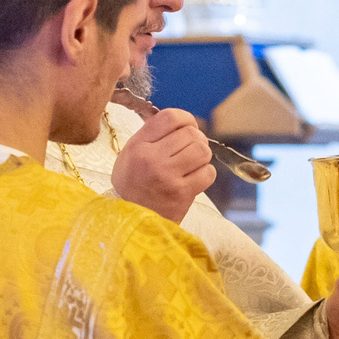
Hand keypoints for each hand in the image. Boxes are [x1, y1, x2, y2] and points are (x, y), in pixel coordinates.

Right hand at [112, 106, 214, 222]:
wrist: (130, 221)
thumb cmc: (132, 185)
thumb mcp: (131, 154)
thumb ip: (152, 136)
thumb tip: (182, 122)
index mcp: (138, 145)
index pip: (170, 117)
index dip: (186, 119)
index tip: (188, 126)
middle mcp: (152, 159)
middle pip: (191, 134)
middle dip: (196, 139)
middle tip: (191, 150)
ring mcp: (168, 177)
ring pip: (202, 151)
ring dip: (202, 156)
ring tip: (193, 163)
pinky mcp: (181, 194)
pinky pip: (208, 173)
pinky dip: (206, 173)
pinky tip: (195, 178)